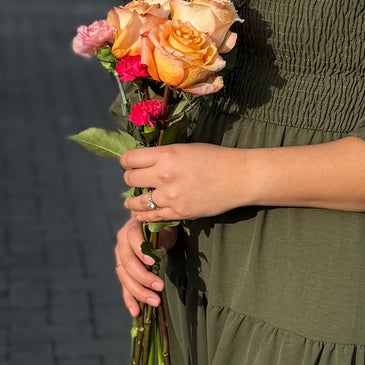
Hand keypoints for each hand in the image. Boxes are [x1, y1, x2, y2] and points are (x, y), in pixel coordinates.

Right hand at [114, 215, 176, 315]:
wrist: (150, 229)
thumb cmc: (161, 228)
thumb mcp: (165, 227)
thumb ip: (162, 236)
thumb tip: (159, 252)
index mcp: (131, 229)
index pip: (132, 239)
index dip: (141, 251)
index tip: (153, 261)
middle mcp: (121, 245)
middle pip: (128, 263)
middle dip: (143, 277)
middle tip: (159, 287)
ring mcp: (120, 260)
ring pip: (125, 278)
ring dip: (139, 292)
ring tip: (155, 301)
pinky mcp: (123, 273)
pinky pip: (124, 288)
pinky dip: (130, 301)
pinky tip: (136, 312)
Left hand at [119, 142, 249, 226]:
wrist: (238, 177)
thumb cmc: (214, 158)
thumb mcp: (185, 148)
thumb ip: (163, 155)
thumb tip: (143, 161)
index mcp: (166, 154)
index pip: (129, 159)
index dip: (126, 161)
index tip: (129, 164)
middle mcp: (164, 175)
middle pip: (130, 179)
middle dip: (130, 178)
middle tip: (134, 180)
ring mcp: (170, 196)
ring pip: (137, 201)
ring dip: (131, 200)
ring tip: (131, 200)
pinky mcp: (178, 212)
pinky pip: (152, 216)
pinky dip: (142, 214)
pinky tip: (140, 212)